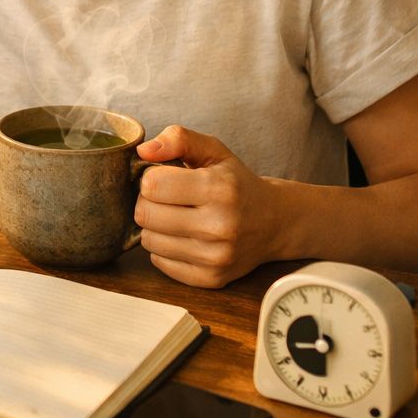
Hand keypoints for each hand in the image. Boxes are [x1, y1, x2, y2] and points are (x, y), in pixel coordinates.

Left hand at [134, 125, 282, 288]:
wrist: (275, 222)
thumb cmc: (237, 183)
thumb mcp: (214, 151)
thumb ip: (178, 139)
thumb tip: (142, 150)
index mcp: (219, 189)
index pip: (151, 185)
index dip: (150, 178)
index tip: (165, 178)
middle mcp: (220, 226)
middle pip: (145, 214)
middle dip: (148, 202)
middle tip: (166, 198)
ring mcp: (216, 256)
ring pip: (148, 240)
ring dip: (155, 227)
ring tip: (176, 216)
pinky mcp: (210, 278)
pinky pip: (159, 262)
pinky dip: (164, 248)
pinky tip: (183, 237)